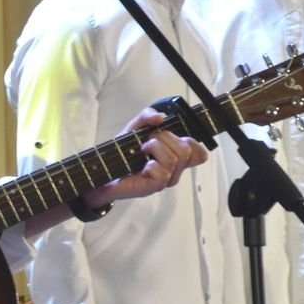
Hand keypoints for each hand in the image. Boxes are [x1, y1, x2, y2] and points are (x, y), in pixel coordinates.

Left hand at [85, 107, 206, 207]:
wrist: (103, 169)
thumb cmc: (122, 150)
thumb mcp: (134, 127)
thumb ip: (147, 116)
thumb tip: (159, 117)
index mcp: (175, 155)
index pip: (200, 153)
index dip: (192, 141)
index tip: (172, 134)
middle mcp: (174, 169)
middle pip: (187, 151)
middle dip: (166, 138)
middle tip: (149, 141)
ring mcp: (165, 179)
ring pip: (174, 160)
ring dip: (155, 148)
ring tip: (142, 149)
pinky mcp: (154, 187)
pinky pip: (163, 174)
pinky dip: (151, 165)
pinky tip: (141, 166)